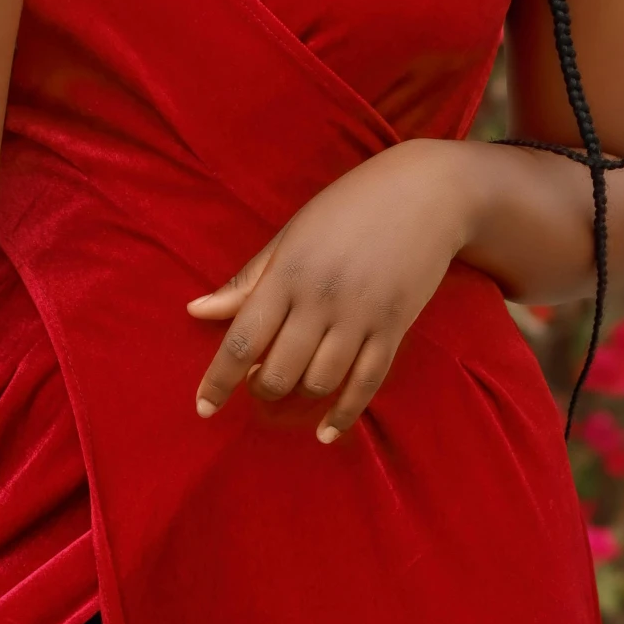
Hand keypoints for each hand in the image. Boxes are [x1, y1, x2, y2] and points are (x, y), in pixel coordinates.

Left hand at [187, 140, 469, 442]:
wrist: (427, 192)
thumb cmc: (349, 207)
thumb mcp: (291, 234)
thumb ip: (247, 279)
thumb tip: (196, 311)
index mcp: (288, 273)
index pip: (242, 340)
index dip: (218, 381)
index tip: (203, 409)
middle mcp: (320, 300)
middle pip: (279, 371)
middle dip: (261, 388)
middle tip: (258, 380)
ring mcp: (360, 317)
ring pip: (319, 382)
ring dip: (299, 394)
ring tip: (292, 384)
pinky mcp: (394, 328)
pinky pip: (366, 384)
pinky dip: (343, 414)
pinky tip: (326, 431)